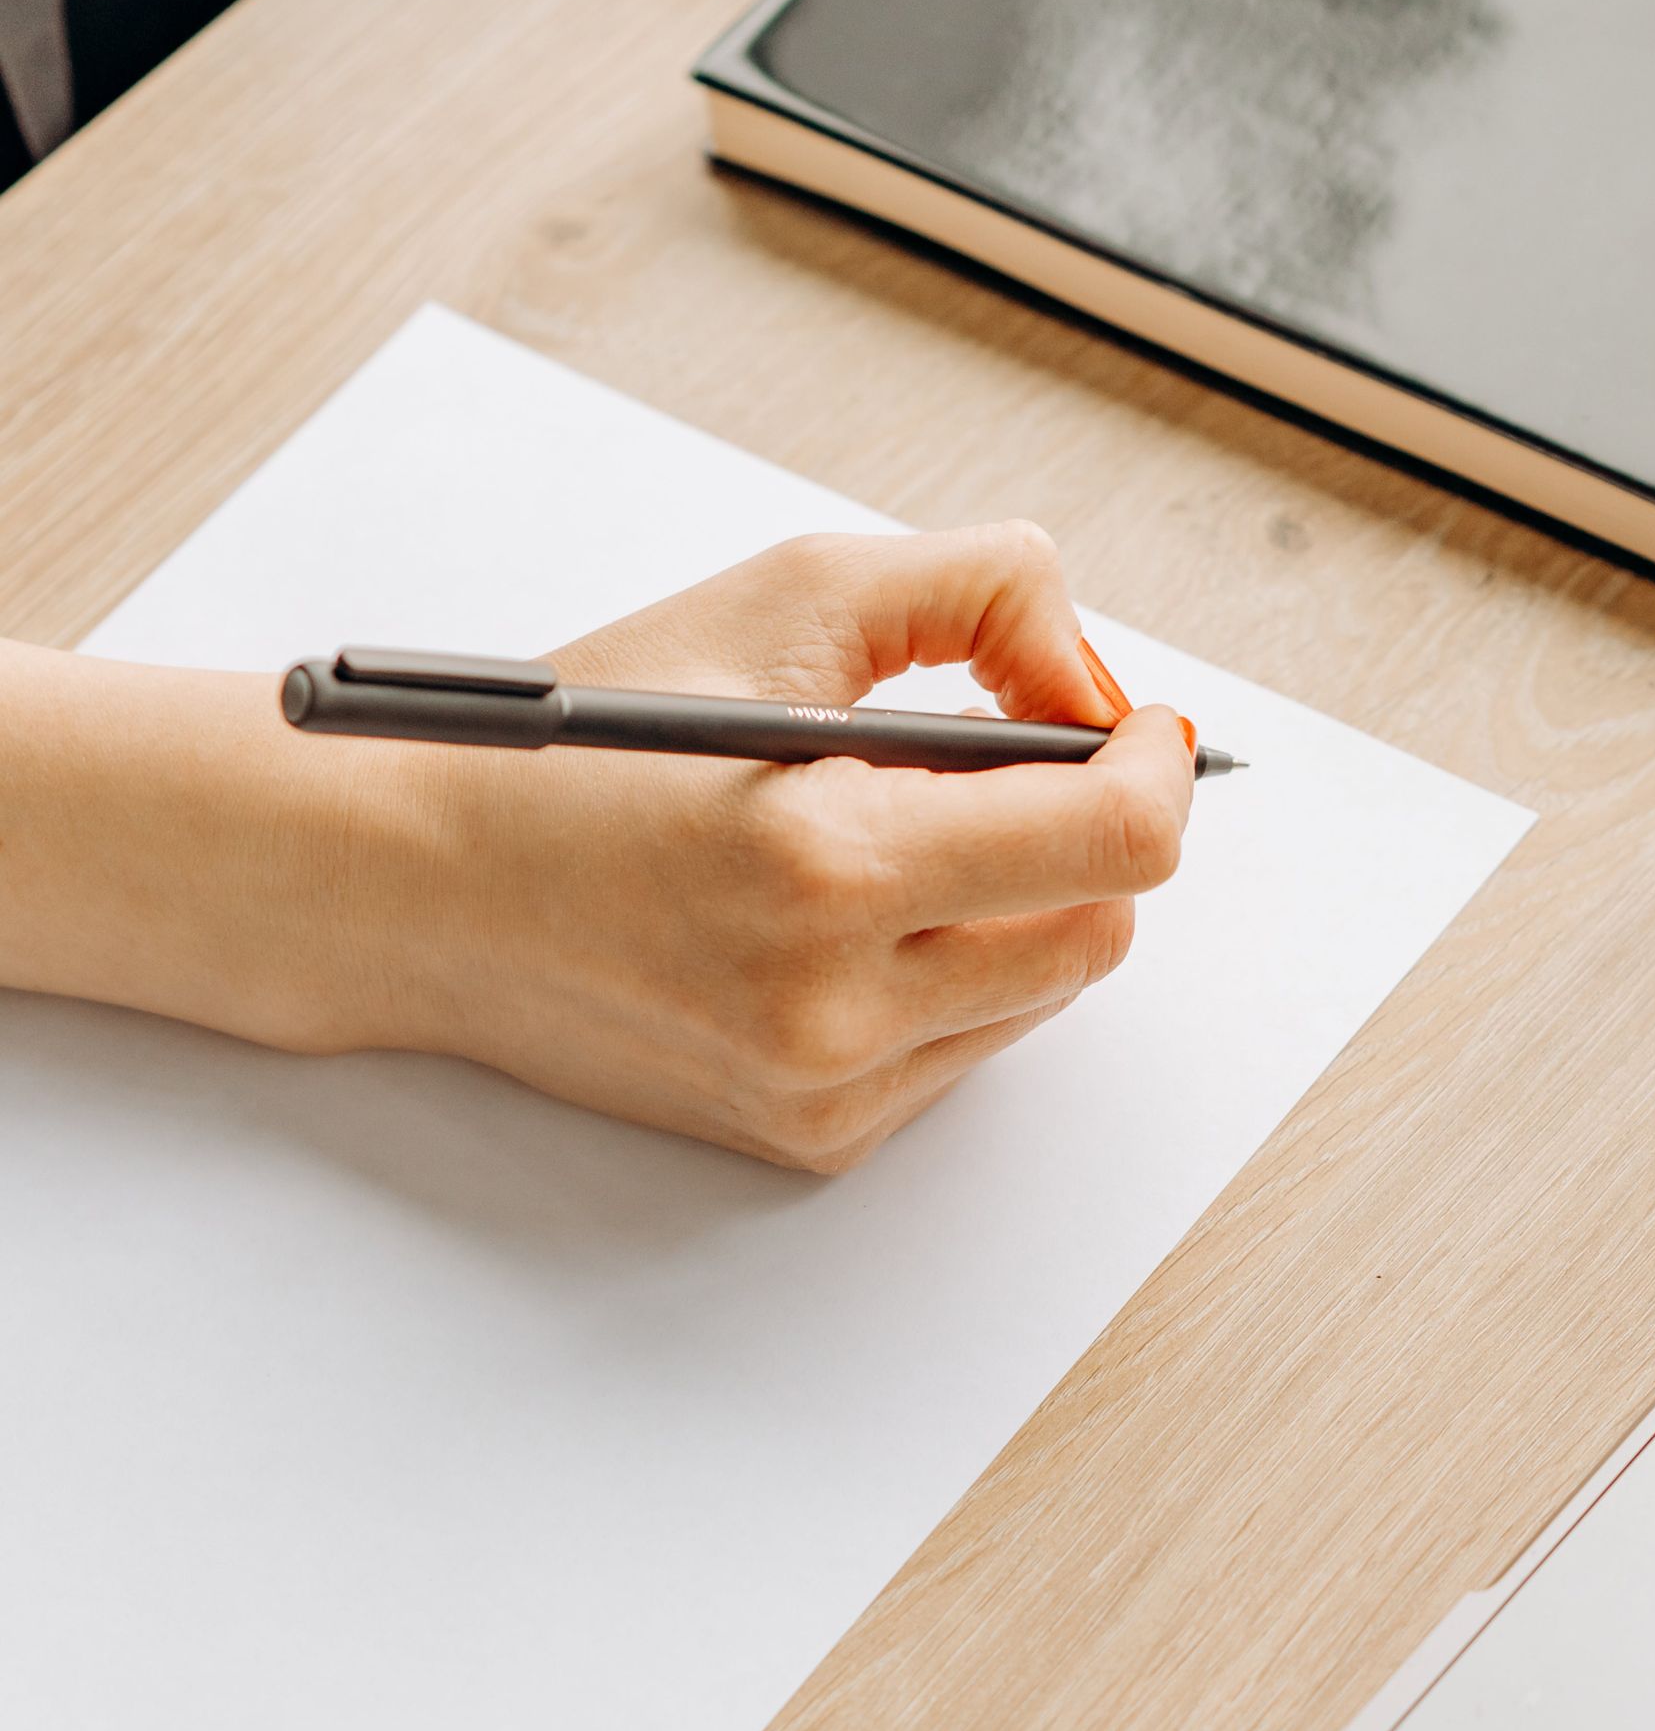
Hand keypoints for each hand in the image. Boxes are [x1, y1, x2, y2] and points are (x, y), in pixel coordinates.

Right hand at [413, 523, 1192, 1165]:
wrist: (423, 887)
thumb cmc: (587, 739)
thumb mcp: (787, 597)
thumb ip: (981, 593)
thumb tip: (1098, 683)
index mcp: (830, 863)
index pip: (1116, 842)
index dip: (1156, 766)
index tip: (1135, 725)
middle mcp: (834, 1006)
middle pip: (1102, 926)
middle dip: (1086, 831)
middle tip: (1009, 760)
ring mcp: (822, 1091)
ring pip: (1043, 993)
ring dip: (1018, 902)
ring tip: (896, 831)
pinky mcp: (807, 1138)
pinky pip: (960, 1049)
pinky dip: (947, 970)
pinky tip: (846, 915)